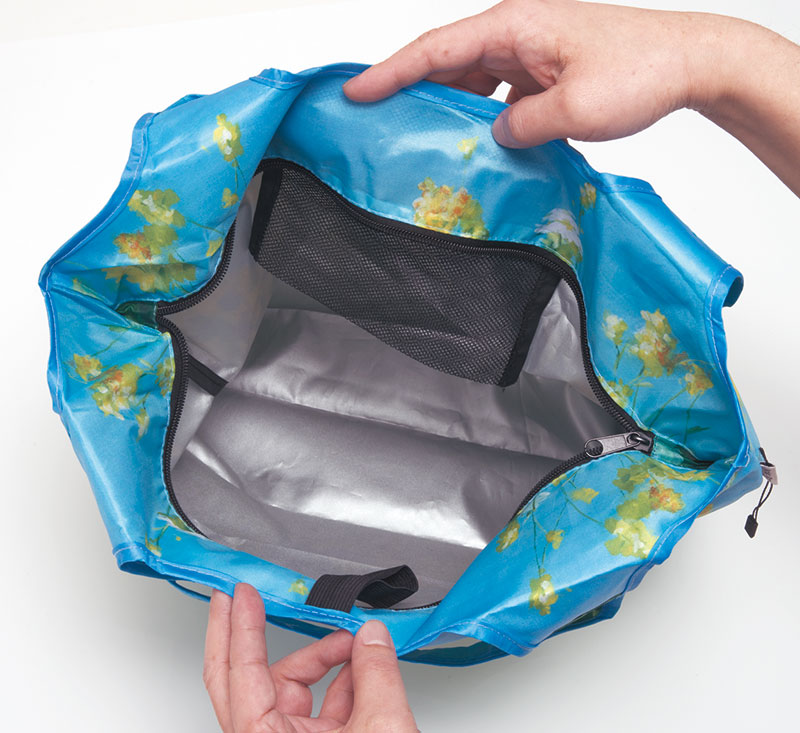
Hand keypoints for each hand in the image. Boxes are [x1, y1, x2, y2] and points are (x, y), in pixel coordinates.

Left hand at [203, 584, 417, 731]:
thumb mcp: (381, 730)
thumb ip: (375, 674)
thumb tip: (373, 636)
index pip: (242, 675)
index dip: (241, 628)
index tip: (241, 593)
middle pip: (243, 681)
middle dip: (241, 635)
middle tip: (239, 596)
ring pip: (289, 690)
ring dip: (321, 660)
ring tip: (354, 642)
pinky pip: (319, 707)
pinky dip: (341, 682)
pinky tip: (361, 665)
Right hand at [343, 0, 799, 194]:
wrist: (690, 62)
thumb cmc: (640, 71)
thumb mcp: (573, 108)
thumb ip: (521, 125)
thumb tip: (495, 135)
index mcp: (513, 26)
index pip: (435, 48)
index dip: (390, 73)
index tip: (355, 93)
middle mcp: (516, 32)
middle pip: (446, 60)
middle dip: (409, 90)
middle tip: (378, 124)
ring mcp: (530, 50)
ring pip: (470, 77)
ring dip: (446, 106)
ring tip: (421, 139)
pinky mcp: (544, 70)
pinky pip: (497, 91)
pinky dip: (480, 114)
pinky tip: (477, 142)